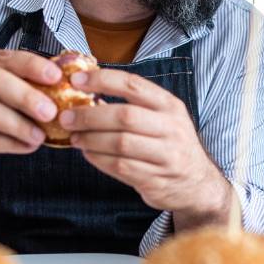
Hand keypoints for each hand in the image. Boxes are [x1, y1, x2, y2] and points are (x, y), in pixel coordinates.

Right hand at [0, 48, 61, 163]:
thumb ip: (7, 83)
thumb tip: (55, 86)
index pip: (2, 57)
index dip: (31, 65)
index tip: (56, 76)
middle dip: (26, 95)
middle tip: (51, 111)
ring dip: (18, 124)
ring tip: (39, 136)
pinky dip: (6, 143)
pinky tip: (24, 147)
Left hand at [60, 68, 230, 222]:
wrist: (196, 184)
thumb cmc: (169, 145)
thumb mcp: (162, 118)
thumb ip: (132, 105)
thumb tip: (86, 94)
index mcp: (170, 106)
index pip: (133, 85)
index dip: (102, 80)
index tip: (76, 80)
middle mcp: (171, 128)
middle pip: (125, 116)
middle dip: (90, 116)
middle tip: (66, 117)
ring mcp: (166, 155)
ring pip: (120, 144)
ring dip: (91, 140)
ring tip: (75, 137)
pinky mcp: (156, 179)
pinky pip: (120, 167)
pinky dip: (98, 159)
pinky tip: (88, 154)